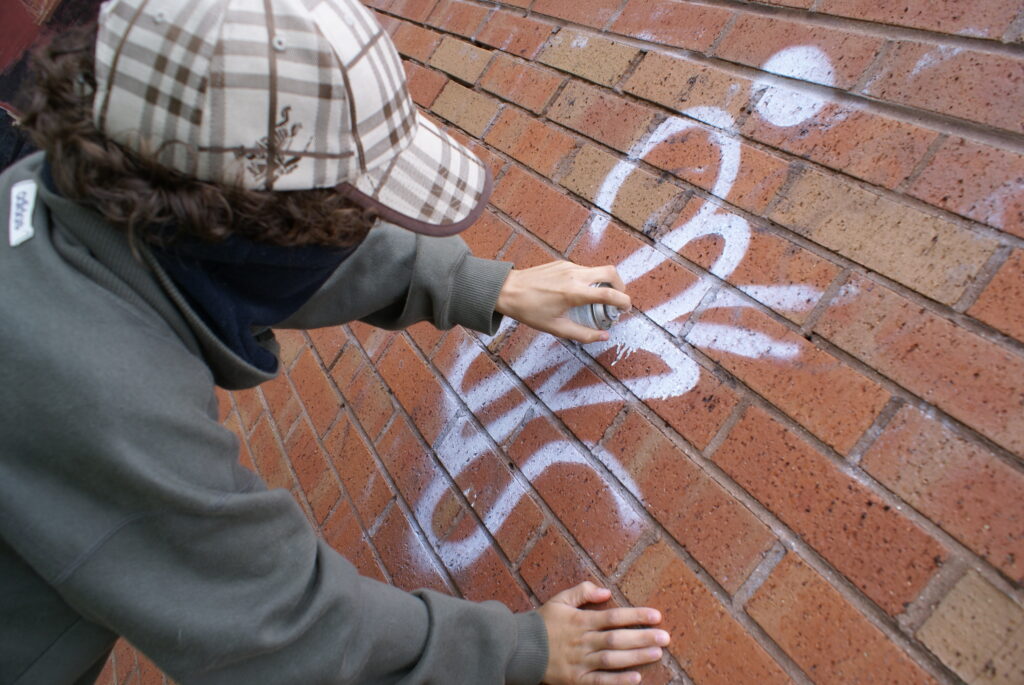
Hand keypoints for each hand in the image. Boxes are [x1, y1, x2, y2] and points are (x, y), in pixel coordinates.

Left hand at [495, 262, 630, 343]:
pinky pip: (584, 269)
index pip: (609, 294)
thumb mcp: (557, 328)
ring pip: (598, 269)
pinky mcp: (562, 263)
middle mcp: (574, 275)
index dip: (624, 301)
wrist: (508, 290)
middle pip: (611, 272)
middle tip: (618, 300)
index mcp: (574, 292)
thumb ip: (583, 334)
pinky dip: (591, 279)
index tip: (626, 309)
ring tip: (599, 300)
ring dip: (605, 283)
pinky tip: (581, 293)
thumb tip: (604, 336)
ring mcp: (568, 266)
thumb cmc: (529, 311)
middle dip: (621, 286)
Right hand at [538, 581, 668, 684]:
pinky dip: (618, 681)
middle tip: (665, 637)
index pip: (613, 617)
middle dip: (642, 637)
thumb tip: (606, 590)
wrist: (519, 648)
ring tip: (657, 653)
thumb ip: (582, 592)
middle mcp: (583, 641)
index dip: (636, 616)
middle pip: (617, 639)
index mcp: (581, 620)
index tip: (656, 615)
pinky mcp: (576, 679)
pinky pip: (600, 681)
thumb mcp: (559, 600)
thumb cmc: (542, 623)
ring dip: (636, 657)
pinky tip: (636, 678)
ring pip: (612, 659)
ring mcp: (580, 662)